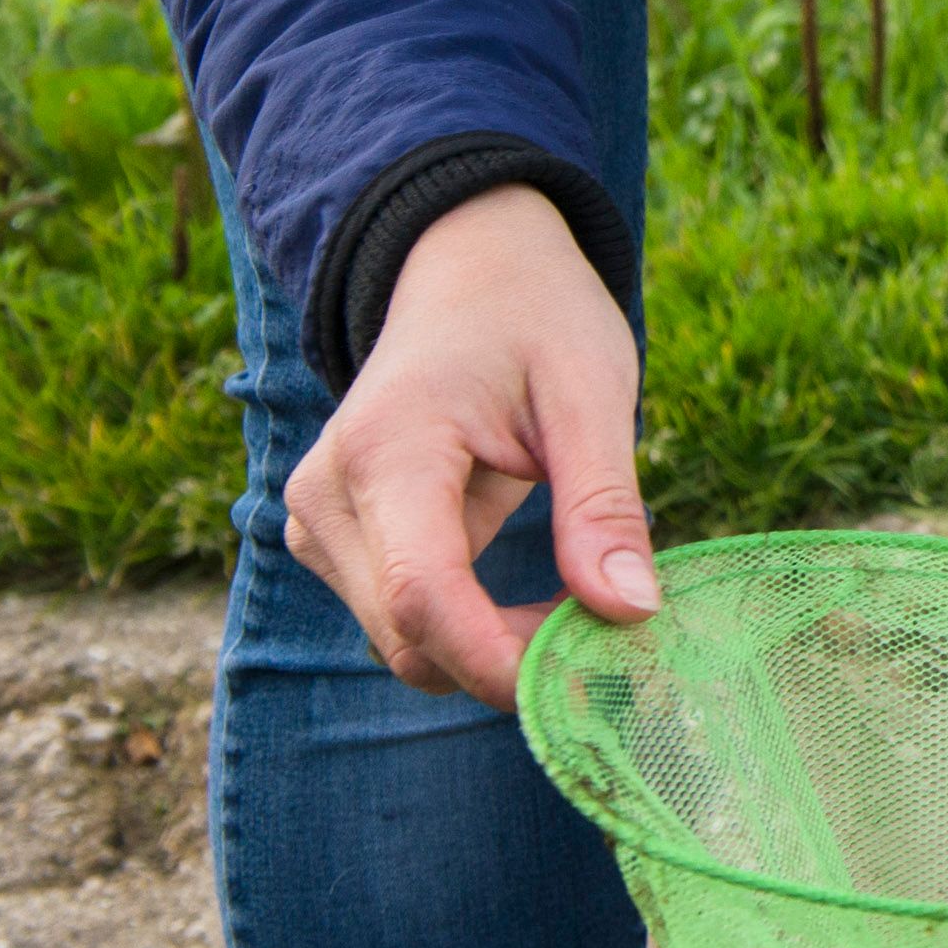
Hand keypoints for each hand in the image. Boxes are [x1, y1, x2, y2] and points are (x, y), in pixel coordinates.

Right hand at [279, 183, 656, 710]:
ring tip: (579, 588)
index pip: (424, 597)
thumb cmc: (536, 317)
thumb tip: (629, 613)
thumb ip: (602, 505)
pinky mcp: (334, 541)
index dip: (502, 661)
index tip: (593, 675)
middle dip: (510, 660)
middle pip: (410, 638)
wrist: (468, 271)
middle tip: (612, 627)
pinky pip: (404, 619)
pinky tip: (536, 589)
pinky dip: (472, 628)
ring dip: (493, 647)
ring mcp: (318, 523)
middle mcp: (328, 497)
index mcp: (387, 449)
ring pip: (404, 643)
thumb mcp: (592, 391)